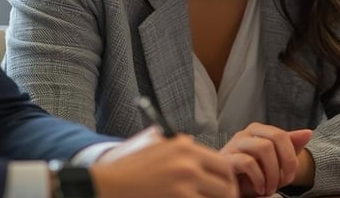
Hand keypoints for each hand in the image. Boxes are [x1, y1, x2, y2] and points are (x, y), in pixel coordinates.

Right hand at [90, 132, 238, 197]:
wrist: (111, 184)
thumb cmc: (133, 168)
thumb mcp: (161, 148)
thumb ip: (185, 152)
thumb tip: (208, 165)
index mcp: (186, 146)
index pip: (223, 163)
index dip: (228, 179)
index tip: (226, 188)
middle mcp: (189, 163)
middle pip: (226, 185)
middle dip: (227, 196)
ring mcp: (184, 184)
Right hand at [220, 122, 312, 196]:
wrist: (233, 188)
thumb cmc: (254, 174)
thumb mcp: (276, 162)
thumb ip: (290, 146)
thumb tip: (308, 133)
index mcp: (259, 131)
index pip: (282, 135)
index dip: (290, 157)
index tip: (290, 177)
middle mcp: (246, 133)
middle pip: (274, 138)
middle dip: (283, 164)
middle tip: (281, 183)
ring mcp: (234, 144)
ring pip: (262, 147)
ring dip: (271, 173)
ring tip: (269, 188)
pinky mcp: (226, 159)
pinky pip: (247, 162)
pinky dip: (258, 178)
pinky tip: (259, 188)